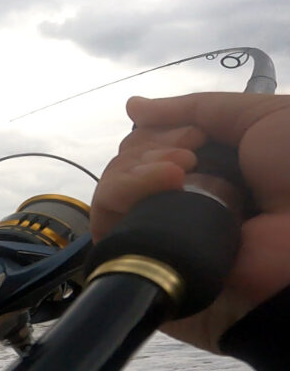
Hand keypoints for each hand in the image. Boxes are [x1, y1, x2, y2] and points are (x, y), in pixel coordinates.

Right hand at [91, 92, 289, 352]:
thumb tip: (132, 106)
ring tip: (177, 173)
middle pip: (128, 165)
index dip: (159, 133)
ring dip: (136, 168)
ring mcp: (161, 235)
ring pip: (112, 192)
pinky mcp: (142, 263)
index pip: (153, 149)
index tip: (196, 136)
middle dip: (148, 148)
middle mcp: (183, 202)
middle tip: (190, 154)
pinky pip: (106, 226)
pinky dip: (122, 193)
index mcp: (211, 174)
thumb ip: (197, 107)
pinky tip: (163, 185)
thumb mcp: (263, 117)